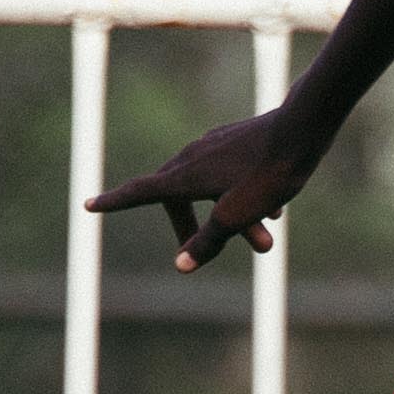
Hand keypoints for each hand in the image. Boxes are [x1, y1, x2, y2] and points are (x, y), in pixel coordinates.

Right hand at [83, 106, 324, 272]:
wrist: (304, 128)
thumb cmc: (269, 174)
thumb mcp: (237, 216)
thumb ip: (208, 241)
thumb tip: (182, 264)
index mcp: (184, 175)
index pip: (139, 192)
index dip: (115, 202)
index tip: (89, 205)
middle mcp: (192, 156)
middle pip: (176, 197)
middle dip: (189, 227)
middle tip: (197, 250)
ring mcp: (215, 146)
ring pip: (211, 190)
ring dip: (233, 219)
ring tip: (265, 240)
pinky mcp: (237, 141)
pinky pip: (230, 177)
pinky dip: (244, 198)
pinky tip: (275, 210)